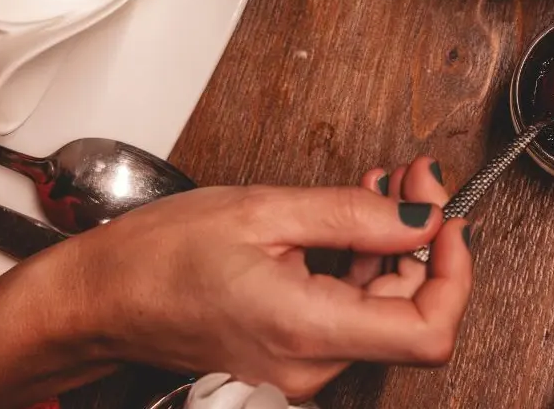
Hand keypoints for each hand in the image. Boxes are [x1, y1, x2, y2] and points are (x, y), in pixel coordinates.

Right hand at [0, 157, 469, 407]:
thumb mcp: (265, 210)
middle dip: (423, 243)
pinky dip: (361, 269)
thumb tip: (424, 216)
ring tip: (378, 191)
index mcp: (305, 329)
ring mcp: (299, 371)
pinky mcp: (290, 360)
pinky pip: (349, 317)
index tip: (447, 219)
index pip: (429, 330)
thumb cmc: (157, 257)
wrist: (98, 299)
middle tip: (413, 181)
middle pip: (410, 316)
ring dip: (392, 251)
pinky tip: (349, 223)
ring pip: (382, 314)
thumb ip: (356, 216)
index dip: (455, 272)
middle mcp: (308, 367)